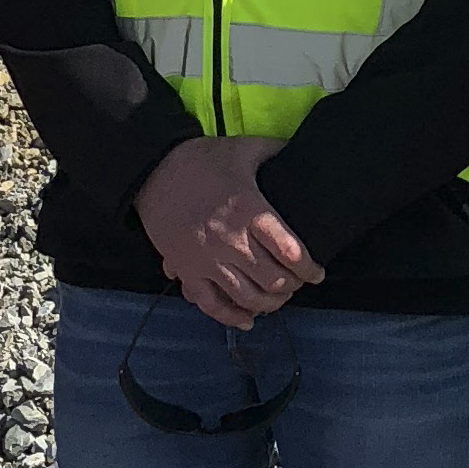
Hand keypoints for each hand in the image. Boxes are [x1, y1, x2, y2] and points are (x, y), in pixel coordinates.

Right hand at [132, 136, 324, 328]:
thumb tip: (303, 147)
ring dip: (269, 304)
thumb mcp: (243, 148)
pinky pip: (211, 304)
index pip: (289, 250)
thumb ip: (275, 150)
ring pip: (246, 297)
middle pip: (272, 280)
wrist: (151, 170)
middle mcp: (230, 240)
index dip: (309, 268)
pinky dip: (231, 317)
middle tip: (299, 282)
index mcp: (249, 210)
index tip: (317, 272)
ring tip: (279, 298)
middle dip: (292, 286)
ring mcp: (207, 259)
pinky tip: (247, 320)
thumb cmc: (201, 160)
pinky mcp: (187, 270)